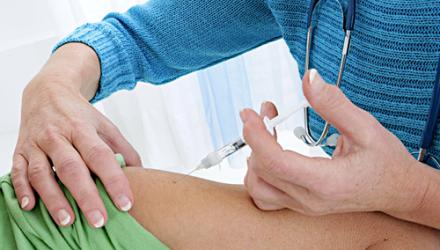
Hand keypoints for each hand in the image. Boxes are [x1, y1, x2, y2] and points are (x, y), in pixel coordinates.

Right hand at [11, 44, 141, 227]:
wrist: (46, 91)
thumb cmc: (78, 114)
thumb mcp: (104, 125)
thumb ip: (122, 147)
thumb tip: (140, 171)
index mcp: (82, 129)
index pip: (100, 156)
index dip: (114, 180)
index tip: (126, 203)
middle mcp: (58, 135)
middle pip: (72, 168)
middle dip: (86, 196)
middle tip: (99, 220)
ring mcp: (36, 143)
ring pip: (42, 173)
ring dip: (54, 199)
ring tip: (68, 221)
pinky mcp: (20, 150)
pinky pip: (18, 171)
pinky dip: (22, 189)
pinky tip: (31, 206)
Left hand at [242, 69, 425, 215]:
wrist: (399, 191)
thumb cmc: (386, 161)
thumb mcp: (366, 127)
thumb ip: (334, 104)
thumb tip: (309, 79)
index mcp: (326, 181)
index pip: (276, 162)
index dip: (256, 136)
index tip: (249, 114)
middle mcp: (310, 199)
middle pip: (262, 171)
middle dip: (255, 137)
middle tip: (263, 112)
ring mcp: (303, 205)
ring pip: (258, 188)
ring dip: (254, 157)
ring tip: (266, 132)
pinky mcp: (300, 204)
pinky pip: (265, 197)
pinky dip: (258, 175)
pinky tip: (268, 155)